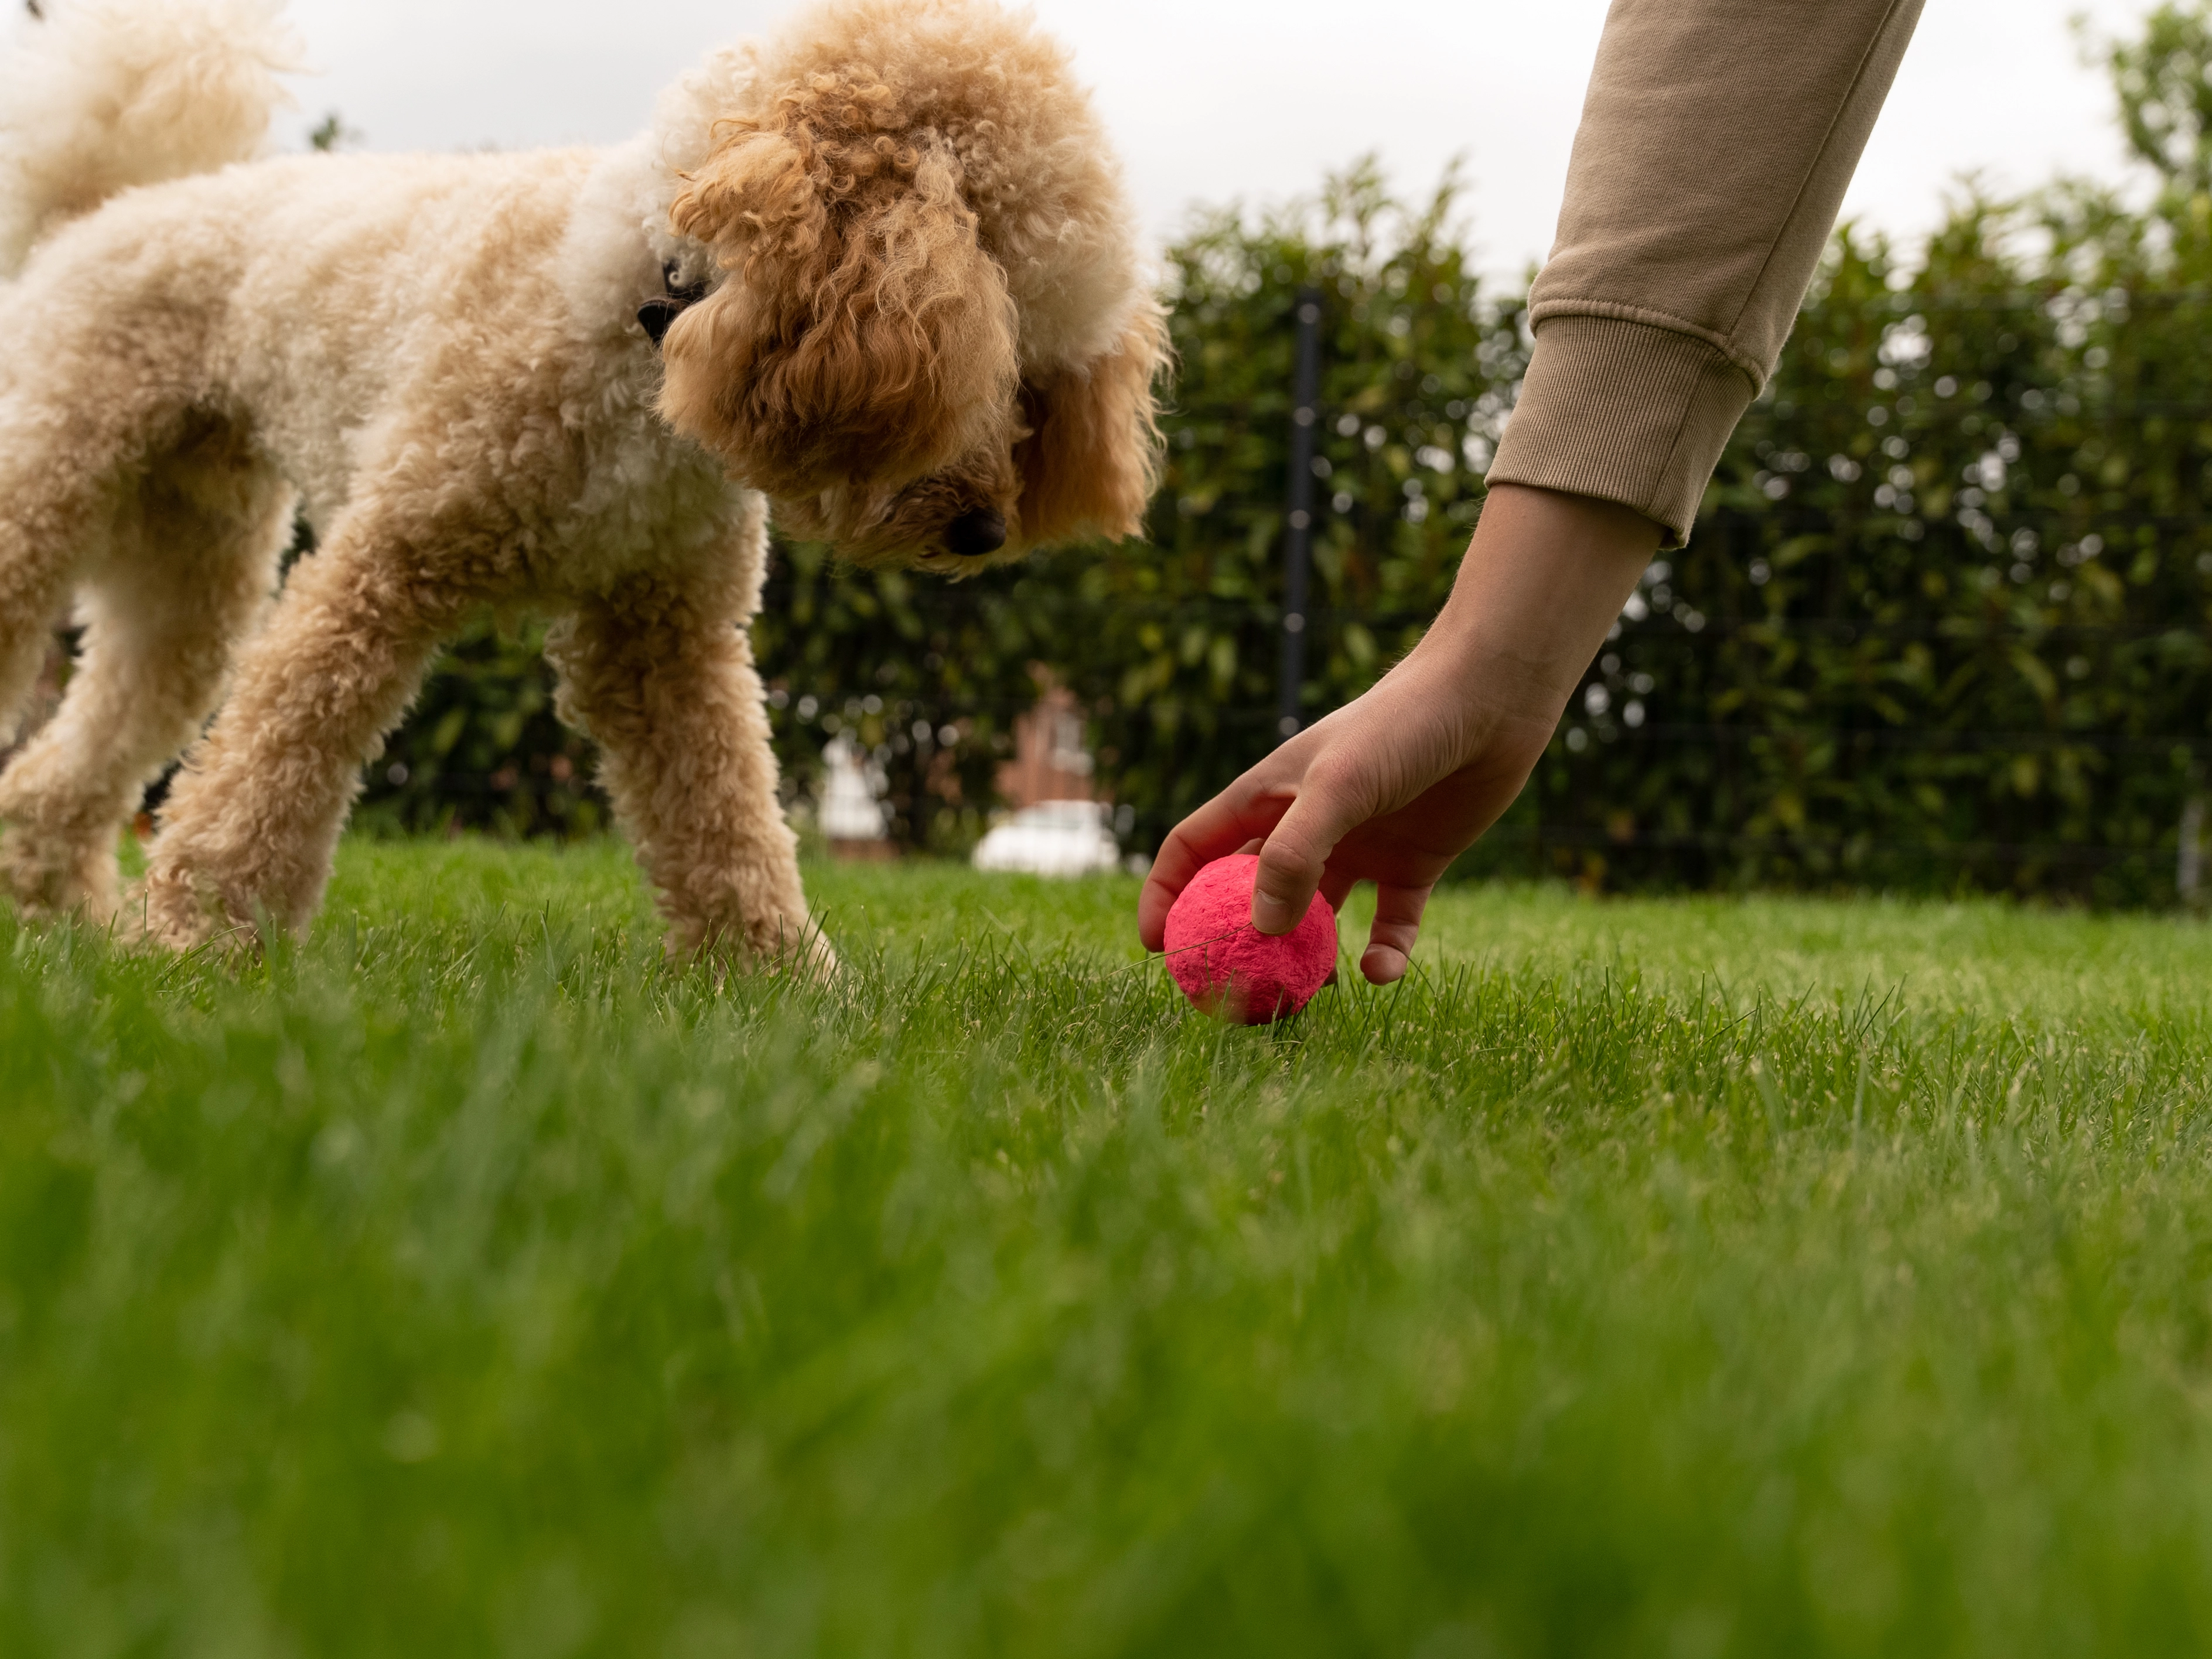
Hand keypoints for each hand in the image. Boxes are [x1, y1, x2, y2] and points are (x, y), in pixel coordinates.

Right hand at [1138, 484, 1659, 983]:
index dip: (1168, 893)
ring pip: (1318, 919)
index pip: (1195, 848)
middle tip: (1233, 992)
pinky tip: (1379, 973)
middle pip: (1251, 893)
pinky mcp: (1412, 865)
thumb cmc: (1402, 726)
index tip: (1157, 947)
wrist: (1489, 700)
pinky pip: (1388, 925)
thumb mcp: (1336, 787)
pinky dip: (1382, 954)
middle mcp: (1307, 825)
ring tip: (1312, 992)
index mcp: (1268, 796)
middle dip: (1238, 942)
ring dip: (1311, 958)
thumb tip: (1263, 928)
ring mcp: (1358, 847)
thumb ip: (1295, 855)